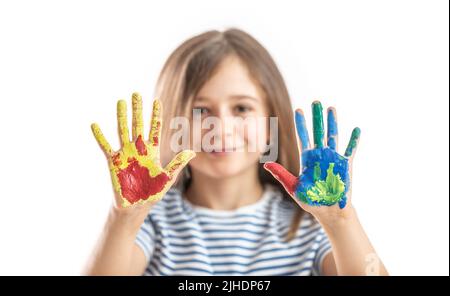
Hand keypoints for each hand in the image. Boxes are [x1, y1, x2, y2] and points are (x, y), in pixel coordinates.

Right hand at [91, 93, 195, 208]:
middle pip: (138, 125)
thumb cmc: (152, 193)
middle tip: (136, 94)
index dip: (155, 115)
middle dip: (138, 110)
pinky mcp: (113, 162)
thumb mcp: (167, 178)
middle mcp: (138, 149)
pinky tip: (95, 125)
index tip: (156, 101)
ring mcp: (125, 154)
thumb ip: (178, 163)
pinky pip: (105, 146)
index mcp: (152, 151)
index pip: (154, 129)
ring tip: (120, 102)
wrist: (135, 207)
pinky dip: (100, 136)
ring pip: (122, 130)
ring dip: (121, 116)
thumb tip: (192, 151)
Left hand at [264, 101, 359, 220]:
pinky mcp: (345, 166)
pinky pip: (350, 150)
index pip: (303, 137)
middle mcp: (320, 155)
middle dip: (316, 117)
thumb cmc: (311, 201)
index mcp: (307, 159)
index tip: (298, 110)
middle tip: (315, 102)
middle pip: (318, 132)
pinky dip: (353, 140)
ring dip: (332, 122)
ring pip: (333, 136)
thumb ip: (281, 174)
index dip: (301, 124)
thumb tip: (265, 165)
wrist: (328, 212)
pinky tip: (355, 129)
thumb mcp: (293, 187)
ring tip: (331, 108)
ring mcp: (333, 159)